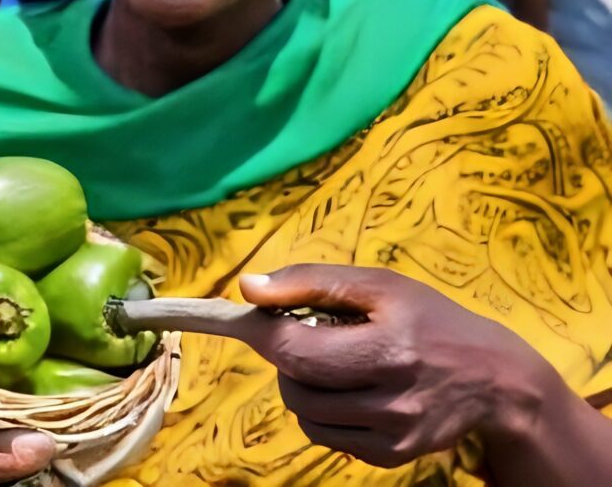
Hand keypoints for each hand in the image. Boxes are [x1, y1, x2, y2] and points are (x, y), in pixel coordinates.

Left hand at [235, 264, 561, 467]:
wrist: (496, 379)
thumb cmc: (431, 321)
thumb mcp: (380, 285)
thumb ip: (311, 282)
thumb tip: (248, 287)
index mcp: (387, 348)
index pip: (294, 348)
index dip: (258, 331)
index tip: (240, 317)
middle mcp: (392, 399)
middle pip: (295, 385)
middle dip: (285, 357)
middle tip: (305, 337)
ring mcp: (393, 434)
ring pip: (305, 415)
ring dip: (300, 386)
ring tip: (332, 364)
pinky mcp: (393, 456)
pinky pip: (327, 437)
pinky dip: (321, 414)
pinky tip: (349, 391)